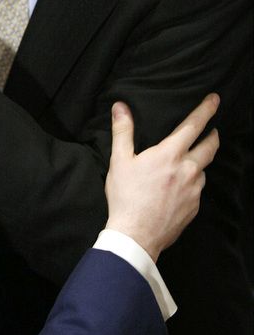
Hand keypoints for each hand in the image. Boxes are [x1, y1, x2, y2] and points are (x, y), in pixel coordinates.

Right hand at [104, 95, 219, 261]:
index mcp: (170, 154)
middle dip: (213, 135)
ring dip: (199, 163)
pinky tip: (178, 189)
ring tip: (188, 163)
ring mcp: (194, 190)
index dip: (206, 110)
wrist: (136, 235)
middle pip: (210, 147)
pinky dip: (191, 183)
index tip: (215, 99)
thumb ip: (123, 131)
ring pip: (203, 170)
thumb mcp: (119, 160)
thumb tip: (120, 107)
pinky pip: (197, 190)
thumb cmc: (126, 197)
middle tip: (213, 130)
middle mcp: (187, 170)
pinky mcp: (194, 208)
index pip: (193, 125)